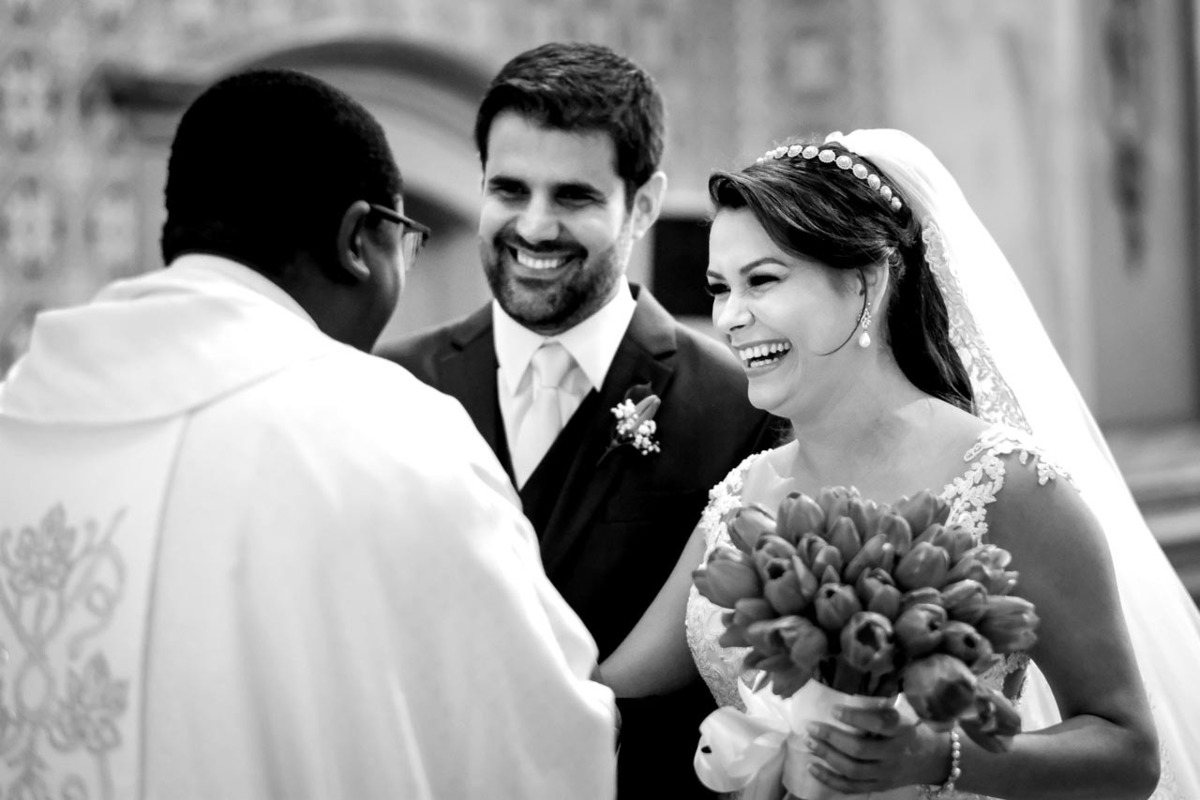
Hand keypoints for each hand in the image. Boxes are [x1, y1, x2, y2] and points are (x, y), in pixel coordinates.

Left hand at [804, 704, 947, 792]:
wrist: (934, 760)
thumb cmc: (913, 727)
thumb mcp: (906, 712)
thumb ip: (883, 701)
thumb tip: (851, 675)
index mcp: (903, 730)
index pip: (879, 724)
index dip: (855, 717)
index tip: (833, 708)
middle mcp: (895, 754)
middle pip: (860, 750)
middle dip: (832, 738)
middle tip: (811, 726)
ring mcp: (886, 773)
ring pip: (853, 770)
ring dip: (827, 756)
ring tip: (809, 742)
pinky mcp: (879, 786)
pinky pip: (852, 787)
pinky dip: (830, 779)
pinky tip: (812, 767)